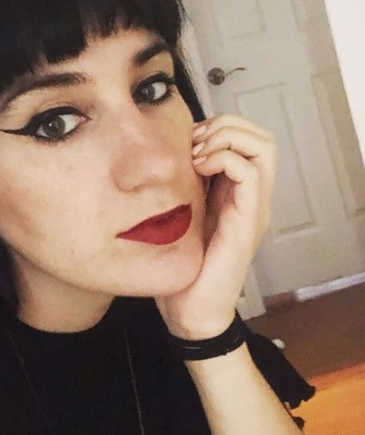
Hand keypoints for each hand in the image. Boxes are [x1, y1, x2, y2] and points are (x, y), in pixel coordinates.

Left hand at [155, 115, 276, 338]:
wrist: (192, 308)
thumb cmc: (184, 264)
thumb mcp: (182, 214)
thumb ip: (186, 186)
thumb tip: (170, 155)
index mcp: (235, 192)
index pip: (247, 139)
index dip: (218, 127)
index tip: (186, 140)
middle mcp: (251, 196)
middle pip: (261, 137)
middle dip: (225, 126)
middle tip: (194, 144)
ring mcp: (253, 207)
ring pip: (263, 148)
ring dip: (227, 139)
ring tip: (198, 155)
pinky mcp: (248, 220)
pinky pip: (250, 173)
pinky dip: (223, 159)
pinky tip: (198, 170)